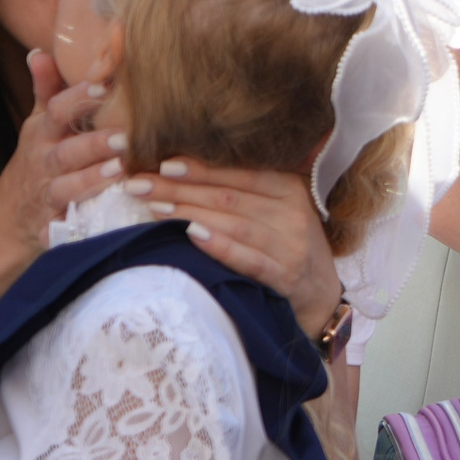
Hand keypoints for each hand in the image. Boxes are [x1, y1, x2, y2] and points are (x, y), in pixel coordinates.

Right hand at [7, 51, 116, 242]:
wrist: (8, 215)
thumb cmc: (37, 160)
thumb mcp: (38, 124)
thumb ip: (46, 90)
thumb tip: (41, 51)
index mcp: (43, 134)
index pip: (59, 111)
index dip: (80, 98)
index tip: (106, 85)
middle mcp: (44, 163)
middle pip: (67, 152)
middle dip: (94, 143)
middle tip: (125, 136)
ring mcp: (47, 195)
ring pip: (69, 188)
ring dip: (93, 180)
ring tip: (120, 170)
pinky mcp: (52, 225)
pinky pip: (68, 226)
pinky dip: (83, 225)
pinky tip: (109, 220)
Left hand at [126, 158, 343, 336]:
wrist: (319, 296)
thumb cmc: (286, 246)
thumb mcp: (278, 211)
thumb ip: (245, 193)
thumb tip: (185, 173)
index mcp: (292, 190)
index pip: (240, 174)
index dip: (201, 168)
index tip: (162, 163)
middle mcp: (294, 214)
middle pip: (229, 197)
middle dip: (180, 189)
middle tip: (140, 184)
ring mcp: (292, 246)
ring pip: (235, 224)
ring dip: (191, 213)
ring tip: (154, 207)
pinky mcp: (286, 277)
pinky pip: (249, 259)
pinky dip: (220, 246)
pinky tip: (192, 235)